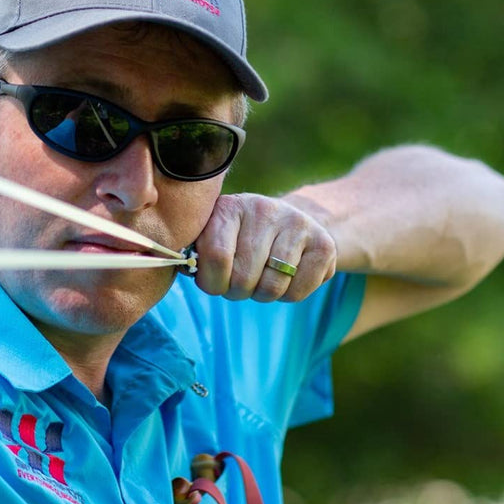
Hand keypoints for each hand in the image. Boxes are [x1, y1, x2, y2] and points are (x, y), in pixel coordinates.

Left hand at [192, 193, 337, 301]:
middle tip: (241, 284)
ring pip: (272, 287)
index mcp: (231, 207)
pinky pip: (298, 292)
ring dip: (263, 295)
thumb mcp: (216, 235)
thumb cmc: (242, 239)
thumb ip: (197, 252)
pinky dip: (288, 296)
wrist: (294, 221)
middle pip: (244, 277)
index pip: (216, 257)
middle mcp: (265, 209)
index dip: (213, 283)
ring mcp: (297, 224)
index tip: (215, 283)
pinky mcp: (324, 244)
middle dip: (238, 291)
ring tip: (262, 279)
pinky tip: (286, 277)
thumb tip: (179, 266)